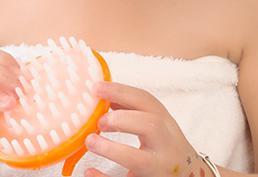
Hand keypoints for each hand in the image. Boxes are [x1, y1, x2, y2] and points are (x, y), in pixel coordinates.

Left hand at [84, 81, 204, 176]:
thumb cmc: (167, 148)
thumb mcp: (157, 125)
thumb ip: (134, 112)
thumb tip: (106, 97)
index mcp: (166, 124)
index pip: (146, 101)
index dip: (120, 91)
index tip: (96, 88)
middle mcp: (166, 146)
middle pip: (151, 126)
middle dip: (122, 119)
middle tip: (99, 120)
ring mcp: (159, 168)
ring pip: (140, 160)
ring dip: (112, 149)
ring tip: (91, 141)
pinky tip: (90, 171)